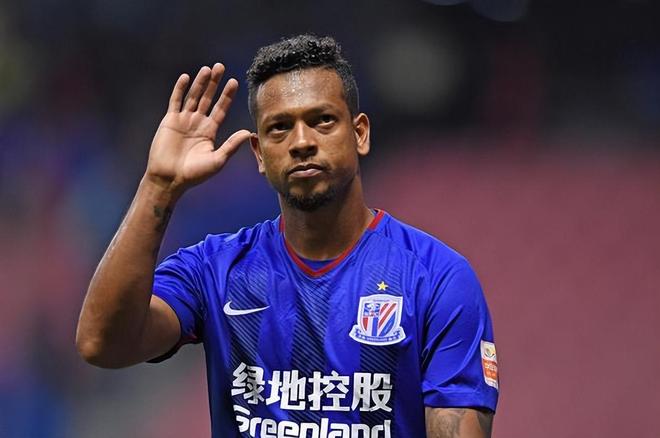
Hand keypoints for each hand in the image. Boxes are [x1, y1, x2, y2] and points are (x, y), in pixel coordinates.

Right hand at [145, 63, 250, 194]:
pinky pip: (175, 101)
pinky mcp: (169, 121)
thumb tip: (248, 132)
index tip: (234, 82)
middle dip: (214, 83)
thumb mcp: (217, 160)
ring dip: (200, 83)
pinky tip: (186, 77)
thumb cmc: (194, 174)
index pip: (220, 109)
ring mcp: (183, 120)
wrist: (170, 179)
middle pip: (207, 98)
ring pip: (193, 96)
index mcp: (210, 131)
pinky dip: (180, 89)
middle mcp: (197, 123)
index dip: (227, 96)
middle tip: (221, 67)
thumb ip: (232, 145)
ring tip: (207, 69)